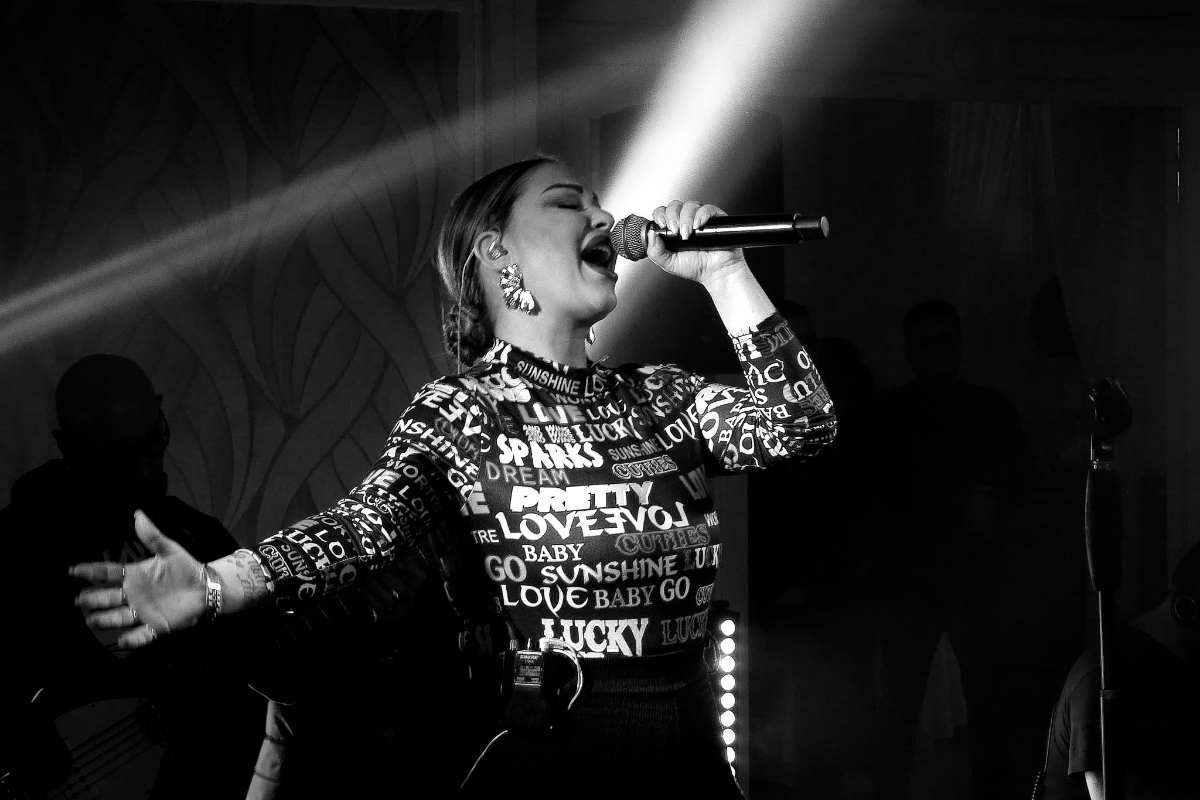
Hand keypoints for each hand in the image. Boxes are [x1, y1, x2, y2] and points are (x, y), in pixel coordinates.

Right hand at [72, 510, 205, 647]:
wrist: (207, 588)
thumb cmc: (187, 568)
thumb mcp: (169, 550)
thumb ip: (152, 536)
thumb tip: (138, 514)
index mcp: (135, 576)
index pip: (107, 573)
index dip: (90, 571)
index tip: (72, 570)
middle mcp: (134, 595)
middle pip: (107, 598)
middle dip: (91, 599)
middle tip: (77, 600)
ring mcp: (144, 611)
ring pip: (118, 617)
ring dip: (104, 619)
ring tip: (90, 620)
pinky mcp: (157, 626)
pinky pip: (141, 635)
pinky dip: (131, 639)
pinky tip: (121, 640)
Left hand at [646, 200, 746, 284]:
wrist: (717, 272)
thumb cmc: (696, 268)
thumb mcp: (669, 263)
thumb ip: (655, 251)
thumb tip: (650, 234)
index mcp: (674, 229)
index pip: (663, 212)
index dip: (660, 215)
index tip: (662, 224)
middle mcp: (686, 221)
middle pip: (675, 205)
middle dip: (673, 217)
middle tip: (676, 232)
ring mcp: (701, 218)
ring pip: (690, 205)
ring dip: (686, 219)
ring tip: (688, 234)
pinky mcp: (715, 218)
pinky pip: (707, 208)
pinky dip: (701, 215)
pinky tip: (698, 226)